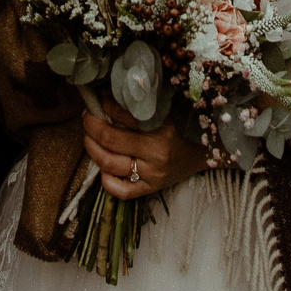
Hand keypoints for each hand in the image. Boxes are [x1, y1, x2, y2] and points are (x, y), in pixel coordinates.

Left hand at [81, 111, 205, 198]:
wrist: (203, 153)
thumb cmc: (181, 129)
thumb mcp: (164, 113)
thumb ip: (138, 109)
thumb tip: (107, 100)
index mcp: (161, 128)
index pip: (122, 114)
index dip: (104, 106)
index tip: (98, 101)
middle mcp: (155, 153)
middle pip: (109, 139)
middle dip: (91, 125)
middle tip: (87, 117)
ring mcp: (152, 174)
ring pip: (109, 163)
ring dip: (91, 148)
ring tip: (89, 138)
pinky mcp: (151, 189)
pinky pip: (121, 191)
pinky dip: (106, 179)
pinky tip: (104, 167)